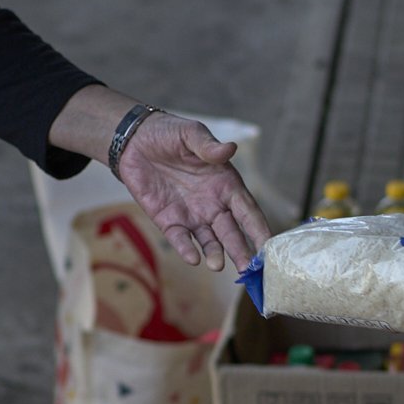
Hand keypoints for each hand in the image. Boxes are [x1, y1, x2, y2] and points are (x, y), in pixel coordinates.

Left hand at [116, 113, 269, 272]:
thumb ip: (208, 146)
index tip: (268, 246)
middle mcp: (213, 204)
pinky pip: (180, 238)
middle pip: (232, 232)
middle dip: (241, 250)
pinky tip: (193, 258)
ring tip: (217, 265)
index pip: (248, 211)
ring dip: (215, 254)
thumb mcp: (190, 134)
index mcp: (225, 184)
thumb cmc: (169, 134)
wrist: (134, 141)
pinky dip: (186, 248)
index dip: (259, 228)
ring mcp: (192, 215)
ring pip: (209, 240)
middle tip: (248, 269)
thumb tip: (230, 148)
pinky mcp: (169, 220)